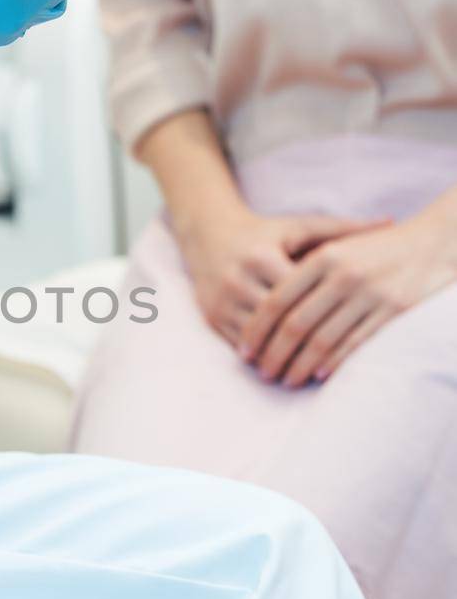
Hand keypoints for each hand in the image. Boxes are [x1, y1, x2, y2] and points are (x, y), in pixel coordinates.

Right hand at [179, 209, 384, 349]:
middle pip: (276, 320)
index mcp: (262, 256)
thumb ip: (344, 228)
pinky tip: (277, 367)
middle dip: (300, 344)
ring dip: (277, 357)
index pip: (298, 294)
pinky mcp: (210, 313)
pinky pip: (238, 341)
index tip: (348, 329)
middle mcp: (239, 278)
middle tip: (328, 362)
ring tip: (300, 375)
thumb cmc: (265, 232)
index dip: (322, 313)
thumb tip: (390, 222)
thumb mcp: (300, 226)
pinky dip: (258, 356)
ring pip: (255, 337)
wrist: (209, 233)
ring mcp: (222, 299)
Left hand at [239, 211, 456, 386]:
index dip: (259, 330)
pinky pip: (355, 343)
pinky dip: (333, 362)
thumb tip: (261, 304)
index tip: (246, 351)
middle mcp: (343, 274)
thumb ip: (302, 269)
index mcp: (324, 257)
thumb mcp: (336, 246)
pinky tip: (319, 375)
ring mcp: (369, 293)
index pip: (279, 301)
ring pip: (323, 339)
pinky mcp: (393, 310)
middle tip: (262, 372)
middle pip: (296, 324)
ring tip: (286, 380)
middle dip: (275, 354)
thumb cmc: (374, 248)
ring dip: (300, 365)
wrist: (432, 241)